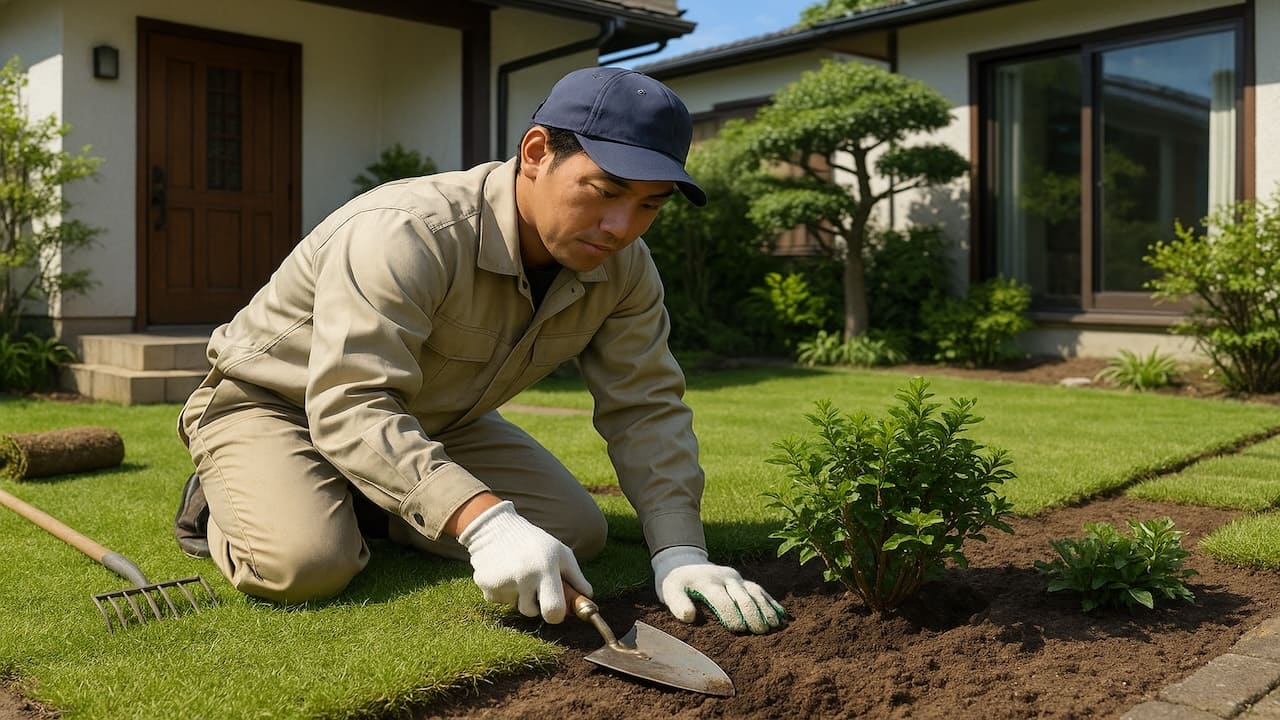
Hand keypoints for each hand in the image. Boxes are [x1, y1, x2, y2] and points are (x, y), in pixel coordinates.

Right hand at [457, 501, 591, 622]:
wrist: (496, 528)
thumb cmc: (535, 542)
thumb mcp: (561, 553)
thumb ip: (577, 578)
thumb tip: (588, 600)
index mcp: (546, 569)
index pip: (554, 611)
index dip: (556, 614)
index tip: (556, 608)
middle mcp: (523, 577)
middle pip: (533, 612)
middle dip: (537, 605)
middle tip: (536, 586)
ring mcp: (503, 582)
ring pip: (516, 606)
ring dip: (520, 596)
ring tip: (519, 572)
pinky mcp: (485, 585)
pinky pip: (500, 601)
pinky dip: (504, 591)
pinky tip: (504, 572)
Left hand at [651, 546, 784, 633]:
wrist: (683, 563)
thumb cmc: (676, 583)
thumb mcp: (670, 591)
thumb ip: (678, 604)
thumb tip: (690, 617)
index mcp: (708, 582)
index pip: (723, 599)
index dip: (731, 614)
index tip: (739, 630)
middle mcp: (725, 578)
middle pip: (743, 596)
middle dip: (753, 613)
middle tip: (760, 631)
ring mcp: (736, 578)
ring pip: (755, 592)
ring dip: (765, 609)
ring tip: (774, 626)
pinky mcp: (743, 581)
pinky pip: (759, 591)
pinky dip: (770, 602)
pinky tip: (780, 615)